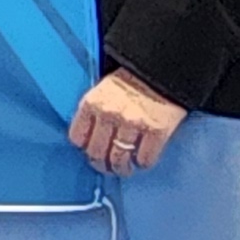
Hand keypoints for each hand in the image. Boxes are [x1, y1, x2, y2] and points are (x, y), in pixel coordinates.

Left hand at [69, 67, 183, 175]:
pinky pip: (145, 158)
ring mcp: (133, 124)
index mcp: (92, 103)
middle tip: (107, 167)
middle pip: (96, 152)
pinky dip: (143, 163)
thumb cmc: (130, 82)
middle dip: (101, 164)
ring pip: (119, 159)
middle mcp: (109, 115)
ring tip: (124, 169)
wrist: (162, 70)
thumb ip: (94, 112)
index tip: (91, 152)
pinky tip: (143, 161)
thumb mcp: (102, 91)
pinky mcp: (156, 131)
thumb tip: (88, 139)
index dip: (84, 149)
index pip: (77, 137)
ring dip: (121, 169)